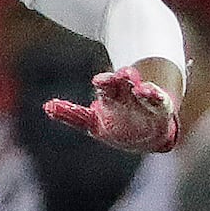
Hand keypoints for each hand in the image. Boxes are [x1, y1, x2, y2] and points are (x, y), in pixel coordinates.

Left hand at [44, 68, 178, 152]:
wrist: (146, 136)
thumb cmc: (116, 124)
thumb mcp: (91, 123)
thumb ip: (72, 115)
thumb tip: (47, 107)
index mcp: (112, 97)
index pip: (106, 88)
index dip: (104, 83)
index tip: (98, 80)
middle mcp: (128, 95)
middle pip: (124, 86)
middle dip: (122, 80)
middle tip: (123, 74)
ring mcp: (146, 102)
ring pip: (144, 93)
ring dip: (144, 90)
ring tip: (143, 90)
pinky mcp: (162, 110)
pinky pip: (161, 101)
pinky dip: (157, 96)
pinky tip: (153, 92)